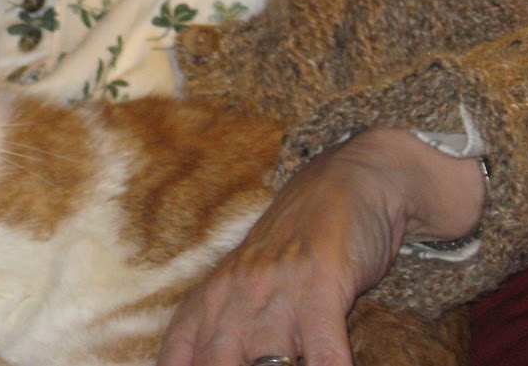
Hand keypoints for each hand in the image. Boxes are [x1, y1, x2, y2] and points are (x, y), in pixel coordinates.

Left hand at [156, 128, 485, 365]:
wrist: (349, 179)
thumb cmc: (296, 244)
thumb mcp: (247, 283)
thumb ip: (224, 329)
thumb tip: (205, 358)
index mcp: (210, 300)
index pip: (178, 358)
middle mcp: (234, 296)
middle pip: (215, 363)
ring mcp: (276, 289)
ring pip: (268, 363)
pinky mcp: (320, 284)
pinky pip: (322, 351)